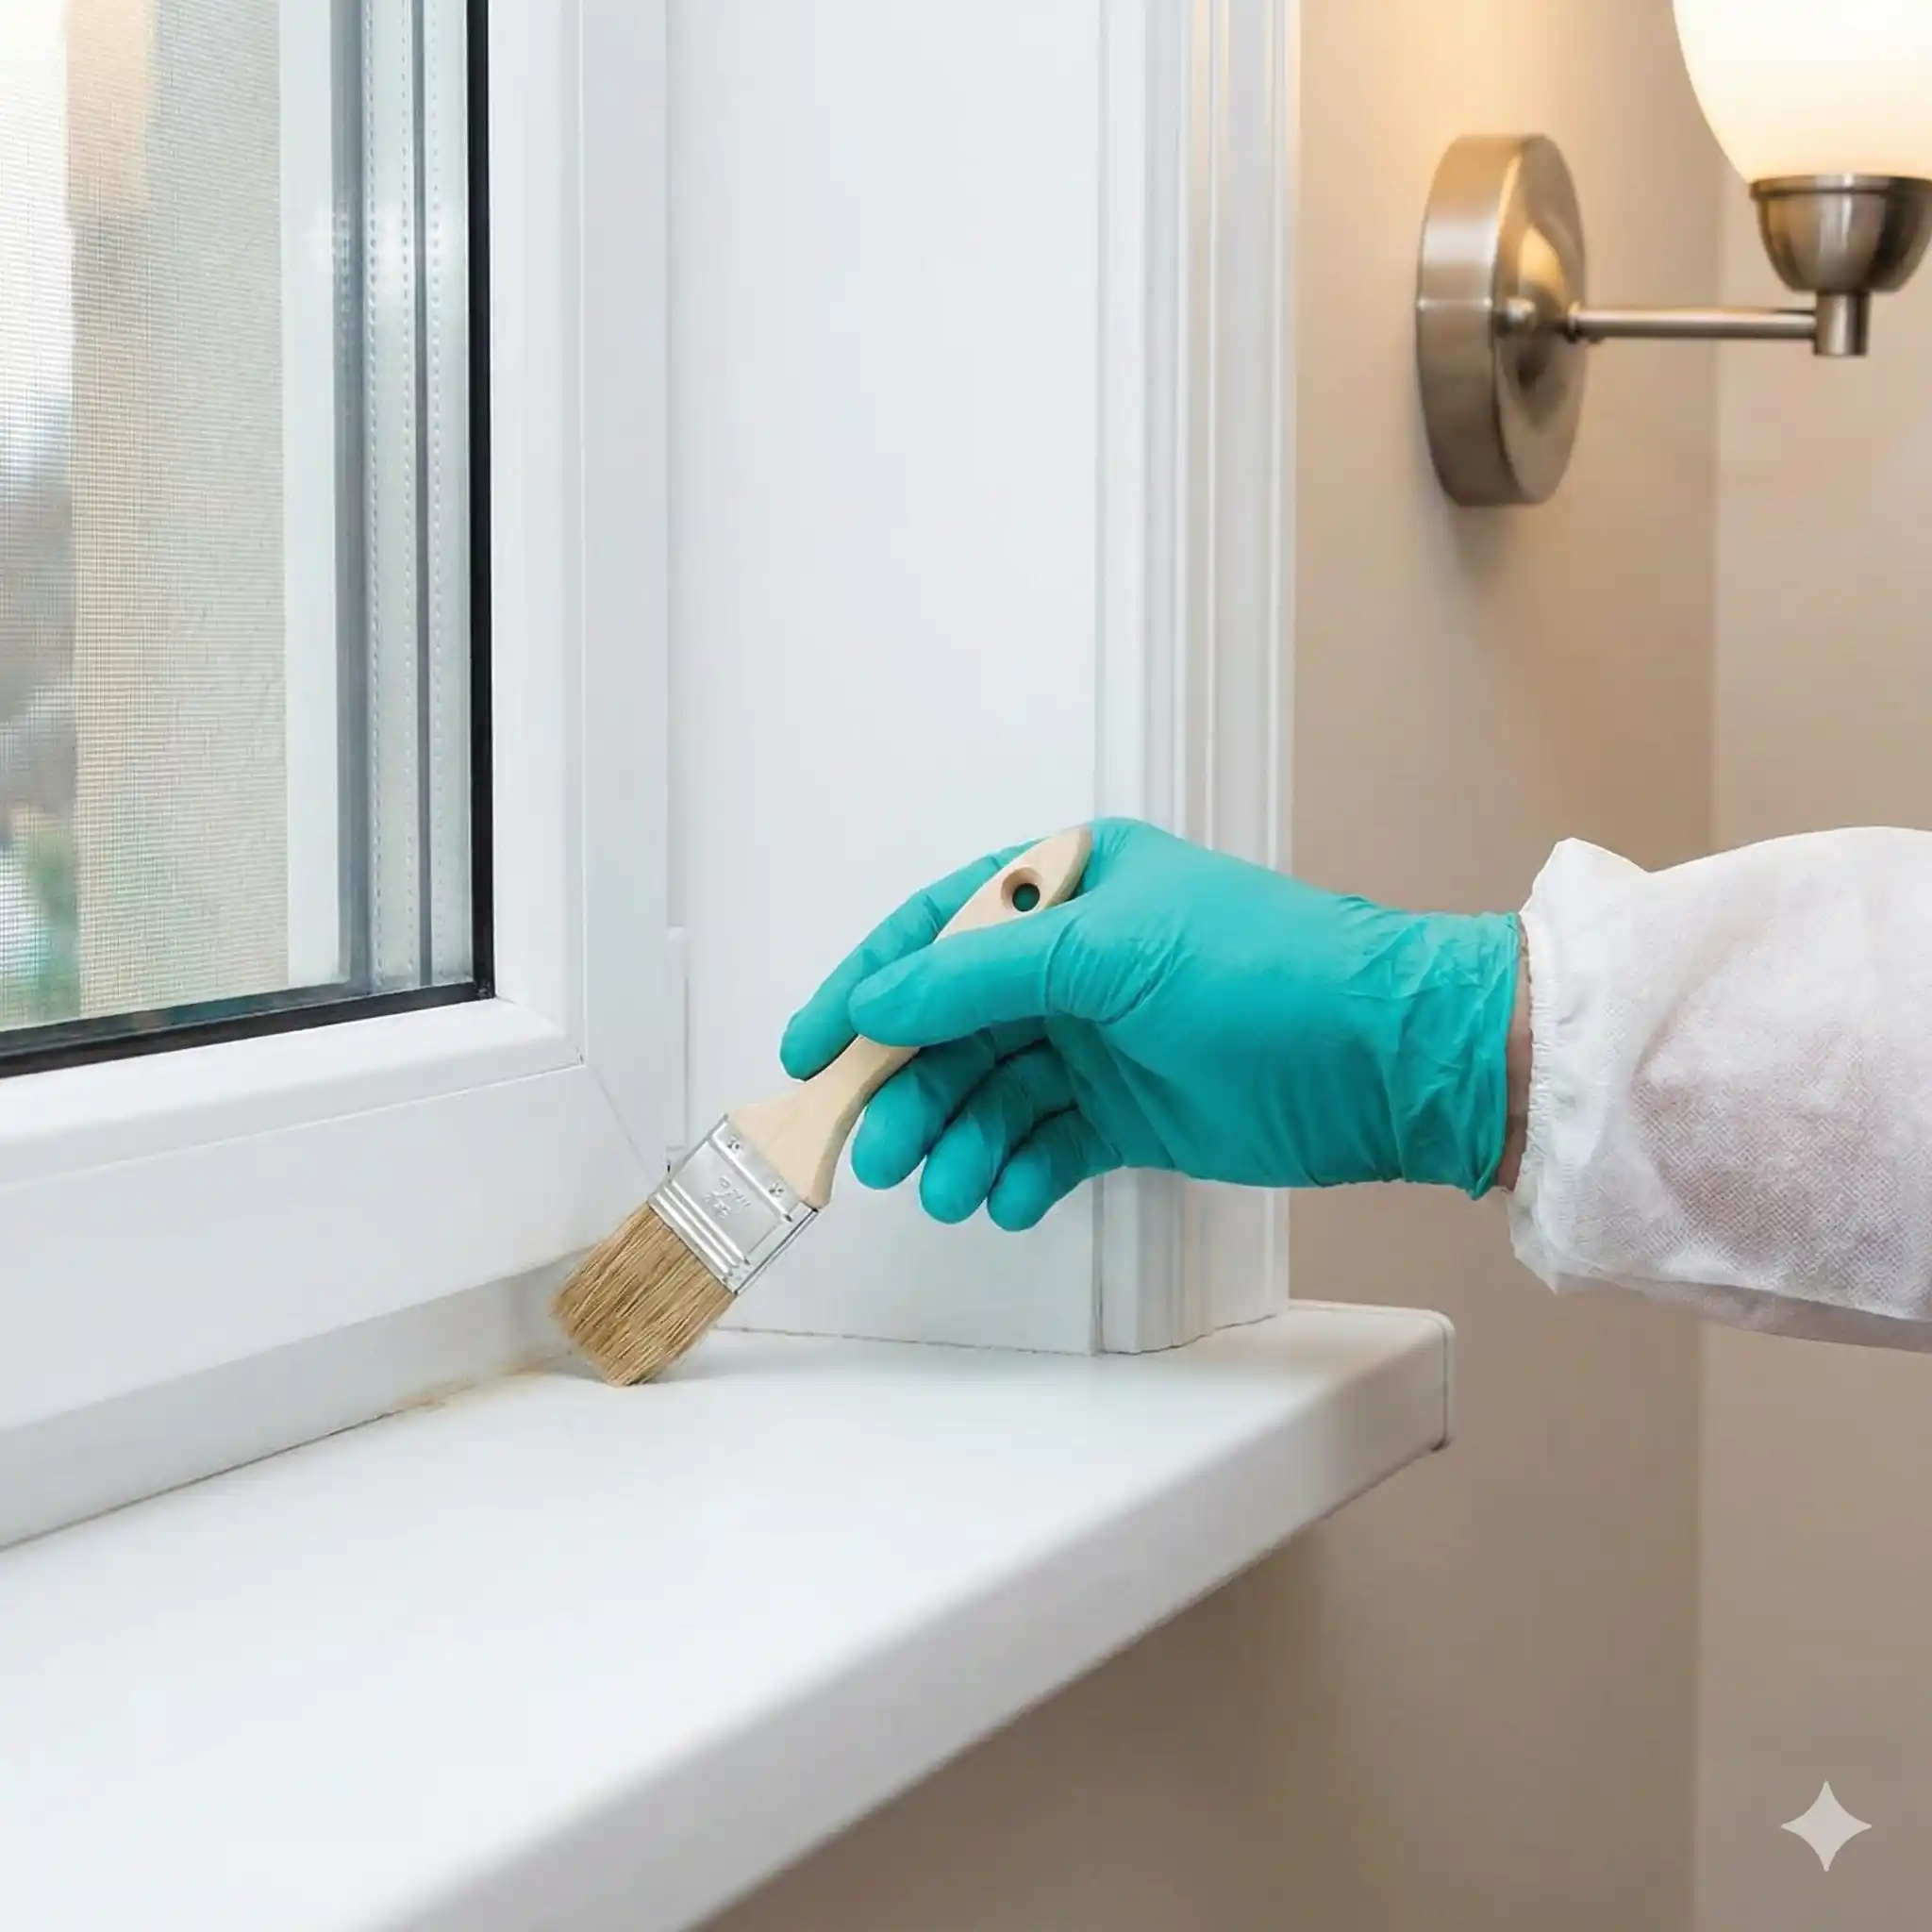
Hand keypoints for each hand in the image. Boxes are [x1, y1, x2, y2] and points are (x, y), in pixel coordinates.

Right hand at [780, 819, 1520, 1228]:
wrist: (1384, 1060)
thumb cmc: (1263, 971)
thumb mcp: (1107, 952)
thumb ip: (977, 977)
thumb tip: (873, 1001)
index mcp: (1068, 888)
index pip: (935, 931)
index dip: (865, 987)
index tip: (808, 1050)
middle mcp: (1077, 960)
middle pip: (955, 1026)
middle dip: (908, 1089)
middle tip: (872, 1152)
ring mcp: (1103, 1039)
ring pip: (995, 1094)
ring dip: (959, 1141)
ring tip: (945, 1191)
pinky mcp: (1133, 1112)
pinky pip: (1047, 1143)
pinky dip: (1019, 1172)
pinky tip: (1007, 1197)